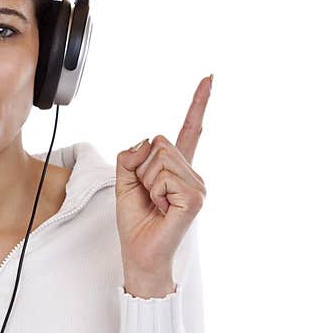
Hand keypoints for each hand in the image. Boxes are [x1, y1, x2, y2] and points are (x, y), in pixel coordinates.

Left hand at [115, 75, 212, 295]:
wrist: (140, 254)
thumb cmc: (135, 222)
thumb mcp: (124, 181)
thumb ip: (131, 156)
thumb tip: (146, 143)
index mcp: (177, 169)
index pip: (189, 131)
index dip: (198, 104)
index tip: (209, 78)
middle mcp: (192, 174)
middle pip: (158, 142)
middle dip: (141, 167)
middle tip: (148, 195)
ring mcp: (197, 186)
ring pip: (159, 159)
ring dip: (147, 182)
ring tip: (156, 204)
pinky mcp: (195, 198)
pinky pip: (164, 177)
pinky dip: (154, 193)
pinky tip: (162, 209)